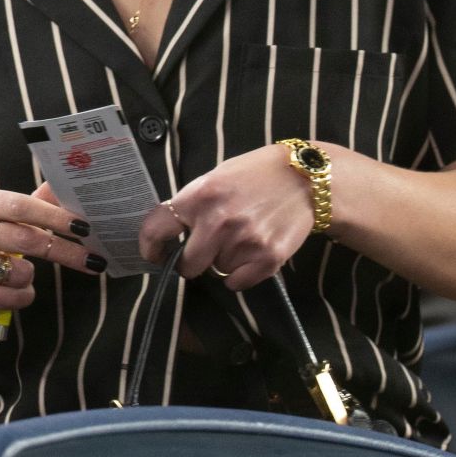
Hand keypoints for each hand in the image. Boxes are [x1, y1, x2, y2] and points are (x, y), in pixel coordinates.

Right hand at [0, 186, 105, 326]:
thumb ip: (32, 203)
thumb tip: (64, 187)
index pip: (20, 205)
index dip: (55, 216)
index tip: (84, 226)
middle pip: (25, 238)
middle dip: (64, 250)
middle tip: (91, 259)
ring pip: (20, 271)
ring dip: (31, 278)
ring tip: (17, 276)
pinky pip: (12, 296)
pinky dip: (21, 296)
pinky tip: (8, 292)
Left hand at [138, 146, 315, 291]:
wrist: (305, 178)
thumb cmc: (256, 174)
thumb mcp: (217, 176)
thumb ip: (193, 203)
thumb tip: (170, 231)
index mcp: (200, 196)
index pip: (157, 229)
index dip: (150, 247)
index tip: (154, 255)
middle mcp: (218, 221)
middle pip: (187, 265)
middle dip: (192, 262)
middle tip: (204, 251)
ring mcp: (243, 242)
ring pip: (216, 272)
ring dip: (223, 261)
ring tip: (241, 237)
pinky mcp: (267, 259)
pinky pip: (237, 282)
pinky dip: (241, 273)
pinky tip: (253, 250)